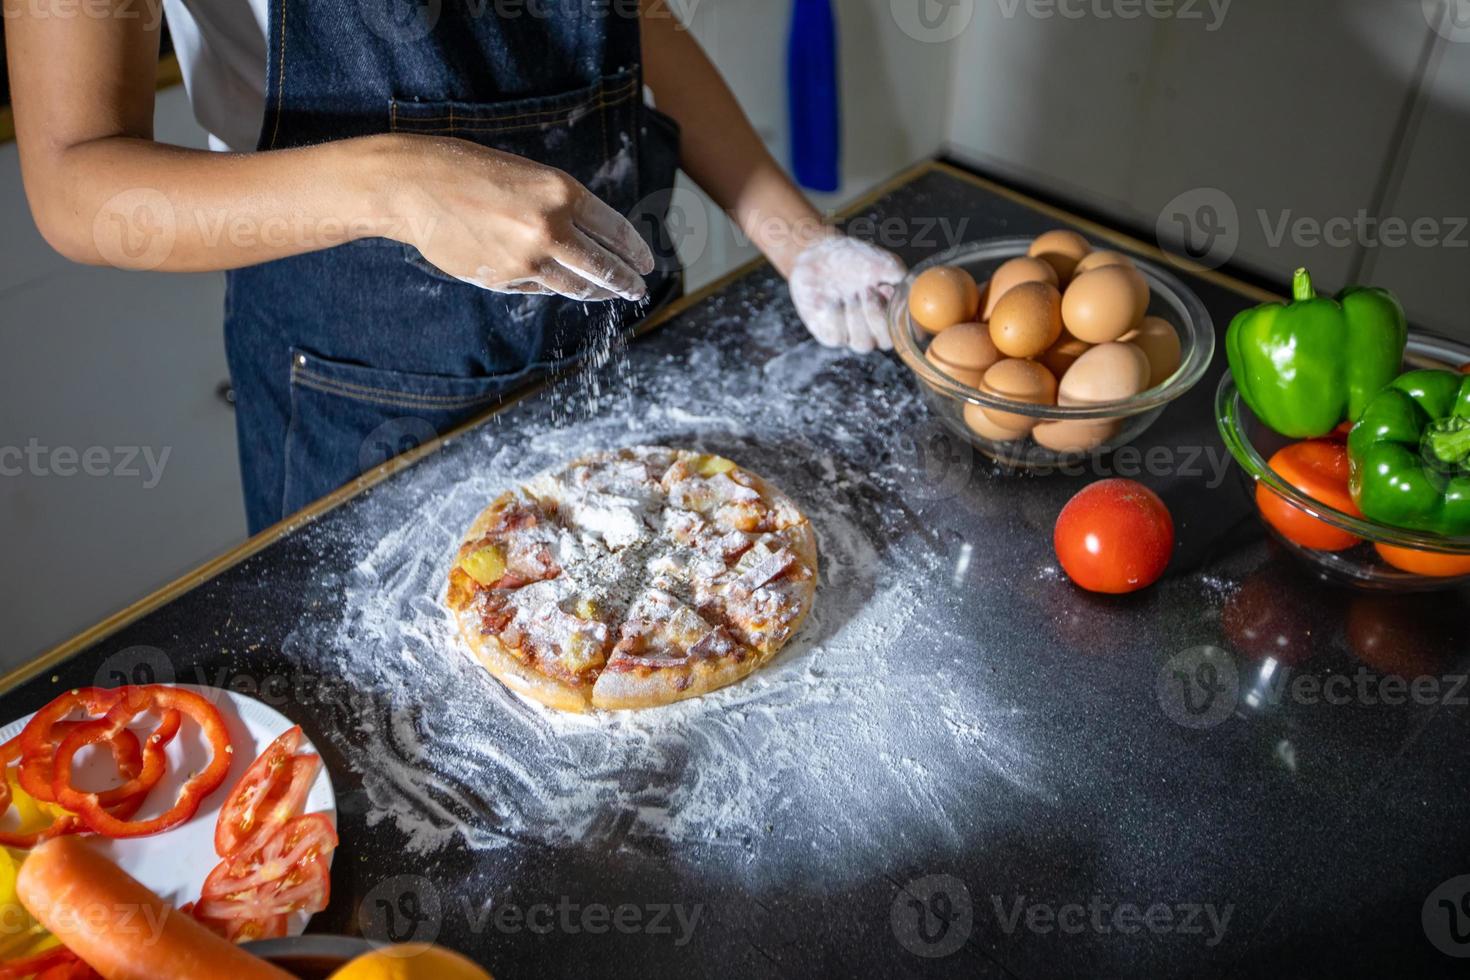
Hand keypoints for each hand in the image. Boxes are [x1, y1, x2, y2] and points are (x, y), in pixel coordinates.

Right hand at [383, 136, 652, 300]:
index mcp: (562, 192)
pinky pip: (540, 288)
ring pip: (577, 286)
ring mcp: (527, 259)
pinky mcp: (504, 279)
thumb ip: (563, 207)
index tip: (646, 264)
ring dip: (599, 292)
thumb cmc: (471, 171)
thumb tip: (596, 241)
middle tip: (638, 288)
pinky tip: (561, 285)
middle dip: (626, 281)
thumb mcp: (529, 176)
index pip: (616, 230)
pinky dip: (553, 286)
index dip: (635, 251)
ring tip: (612, 294)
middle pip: (604, 266)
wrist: (414, 186)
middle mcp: (550, 227)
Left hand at [787, 234, 906, 351]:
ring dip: (856, 317)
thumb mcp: (885, 264)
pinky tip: (831, 299)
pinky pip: (836, 338)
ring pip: (862, 344)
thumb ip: (903, 280)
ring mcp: (852, 335)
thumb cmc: (856, 259)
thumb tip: (914, 293)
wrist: (821, 254)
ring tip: (849, 293)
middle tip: (866, 289)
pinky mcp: (829, 335)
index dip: (901, 319)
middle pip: (885, 342)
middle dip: (876, 315)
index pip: (909, 334)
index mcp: (894, 315)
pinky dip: (835, 317)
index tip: (888, 292)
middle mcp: (875, 330)